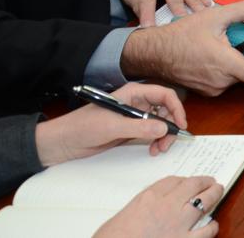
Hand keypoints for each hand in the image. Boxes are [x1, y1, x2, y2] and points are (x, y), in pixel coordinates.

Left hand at [35, 83, 187, 166]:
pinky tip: (151, 150)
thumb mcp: (113, 126)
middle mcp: (137, 103)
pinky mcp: (130, 130)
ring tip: (158, 149)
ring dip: (163, 136)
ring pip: (160, 123)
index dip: (176, 108)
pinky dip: (155, 141)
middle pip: (165, 110)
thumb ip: (140, 126)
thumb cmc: (83, 127)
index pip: (164, 95)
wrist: (63, 142)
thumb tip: (165, 128)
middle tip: (167, 143)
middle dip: (170, 126)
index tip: (180, 125)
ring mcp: (134, 117)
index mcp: (133, 93)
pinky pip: (150, 133)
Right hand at [94, 175, 221, 237]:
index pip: (172, 181)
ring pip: (205, 201)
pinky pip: (206, 230)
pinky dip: (212, 226)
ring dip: (214, 195)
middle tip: (210, 181)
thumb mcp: (122, 217)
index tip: (187, 181)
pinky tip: (212, 225)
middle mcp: (167, 207)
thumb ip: (138, 209)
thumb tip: (145, 211)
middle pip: (193, 185)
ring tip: (217, 192)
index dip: (183, 180)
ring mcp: (179, 224)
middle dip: (204, 181)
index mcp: (149, 198)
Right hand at [122, 2, 243, 95]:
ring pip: (237, 77)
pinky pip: (225, 80)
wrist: (153, 52)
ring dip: (240, 62)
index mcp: (226, 64)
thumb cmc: (180, 35)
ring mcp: (213, 88)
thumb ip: (243, 11)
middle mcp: (221, 81)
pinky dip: (228, 68)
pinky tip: (220, 52)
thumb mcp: (214, 16)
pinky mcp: (206, 90)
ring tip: (232, 44)